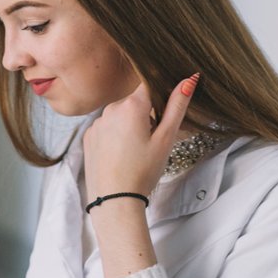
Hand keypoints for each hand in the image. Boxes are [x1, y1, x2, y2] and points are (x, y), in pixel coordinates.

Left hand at [82, 73, 197, 203]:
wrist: (114, 199)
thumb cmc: (143, 170)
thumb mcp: (166, 138)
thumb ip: (177, 105)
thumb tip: (189, 78)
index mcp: (131, 105)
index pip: (150, 85)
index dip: (161, 97)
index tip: (163, 115)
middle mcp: (109, 109)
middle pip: (135, 102)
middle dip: (147, 114)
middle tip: (152, 140)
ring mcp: (96, 123)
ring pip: (120, 115)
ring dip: (131, 125)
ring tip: (135, 151)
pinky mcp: (88, 137)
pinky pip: (107, 128)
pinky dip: (116, 136)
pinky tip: (121, 155)